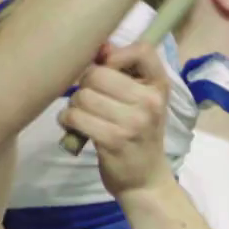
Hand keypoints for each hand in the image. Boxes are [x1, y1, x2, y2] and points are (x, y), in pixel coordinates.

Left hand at [63, 43, 174, 197]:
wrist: (145, 181)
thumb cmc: (140, 136)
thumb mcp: (143, 103)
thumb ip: (125, 73)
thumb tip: (99, 47)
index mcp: (159, 87)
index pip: (142, 50)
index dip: (116, 55)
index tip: (108, 70)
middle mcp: (149, 102)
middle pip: (97, 73)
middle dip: (84, 85)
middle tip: (89, 100)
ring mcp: (132, 122)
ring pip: (82, 95)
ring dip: (74, 106)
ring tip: (83, 116)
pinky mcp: (113, 140)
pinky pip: (75, 117)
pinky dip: (68, 121)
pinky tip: (75, 127)